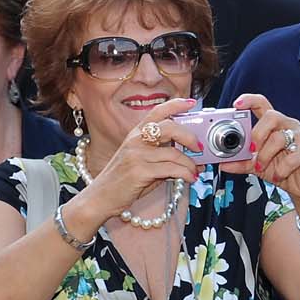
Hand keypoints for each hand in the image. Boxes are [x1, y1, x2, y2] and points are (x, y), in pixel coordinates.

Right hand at [69, 98, 200, 230]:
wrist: (101, 197)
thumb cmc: (123, 180)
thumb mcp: (140, 160)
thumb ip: (161, 153)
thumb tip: (191, 156)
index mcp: (136, 133)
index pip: (157, 112)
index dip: (176, 105)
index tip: (191, 103)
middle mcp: (136, 140)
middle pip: (170, 127)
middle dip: (190, 137)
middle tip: (199, 148)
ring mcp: (137, 155)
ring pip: (174, 153)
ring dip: (190, 164)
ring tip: (195, 171)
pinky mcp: (140, 171)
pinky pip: (171, 170)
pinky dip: (185, 174)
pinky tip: (189, 179)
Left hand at [226, 93, 299, 208]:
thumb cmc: (280, 169)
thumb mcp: (256, 166)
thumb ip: (241, 162)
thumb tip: (223, 163)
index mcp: (274, 124)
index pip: (262, 103)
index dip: (249, 100)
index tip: (236, 104)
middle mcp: (288, 126)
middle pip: (271, 116)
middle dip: (257, 134)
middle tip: (252, 150)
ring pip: (279, 138)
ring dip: (265, 157)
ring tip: (262, 168)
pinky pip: (293, 157)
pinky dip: (281, 169)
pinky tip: (279, 175)